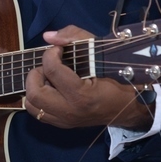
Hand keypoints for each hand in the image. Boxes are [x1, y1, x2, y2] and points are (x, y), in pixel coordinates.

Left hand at [23, 26, 153, 129]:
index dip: (50, 53)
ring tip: (49, 77)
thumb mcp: (100, 50)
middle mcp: (70, 112)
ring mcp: (65, 121)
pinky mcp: (62, 125)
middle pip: (34, 92)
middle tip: (50, 65)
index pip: (52, 71)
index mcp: (81, 95)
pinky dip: (38, 97)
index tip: (59, 49)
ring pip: (32, 104)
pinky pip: (38, 112)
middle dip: (37, 72)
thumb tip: (48, 36)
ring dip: (35, 86)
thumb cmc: (117, 75)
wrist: (129, 106)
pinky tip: (51, 88)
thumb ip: (74, 36)